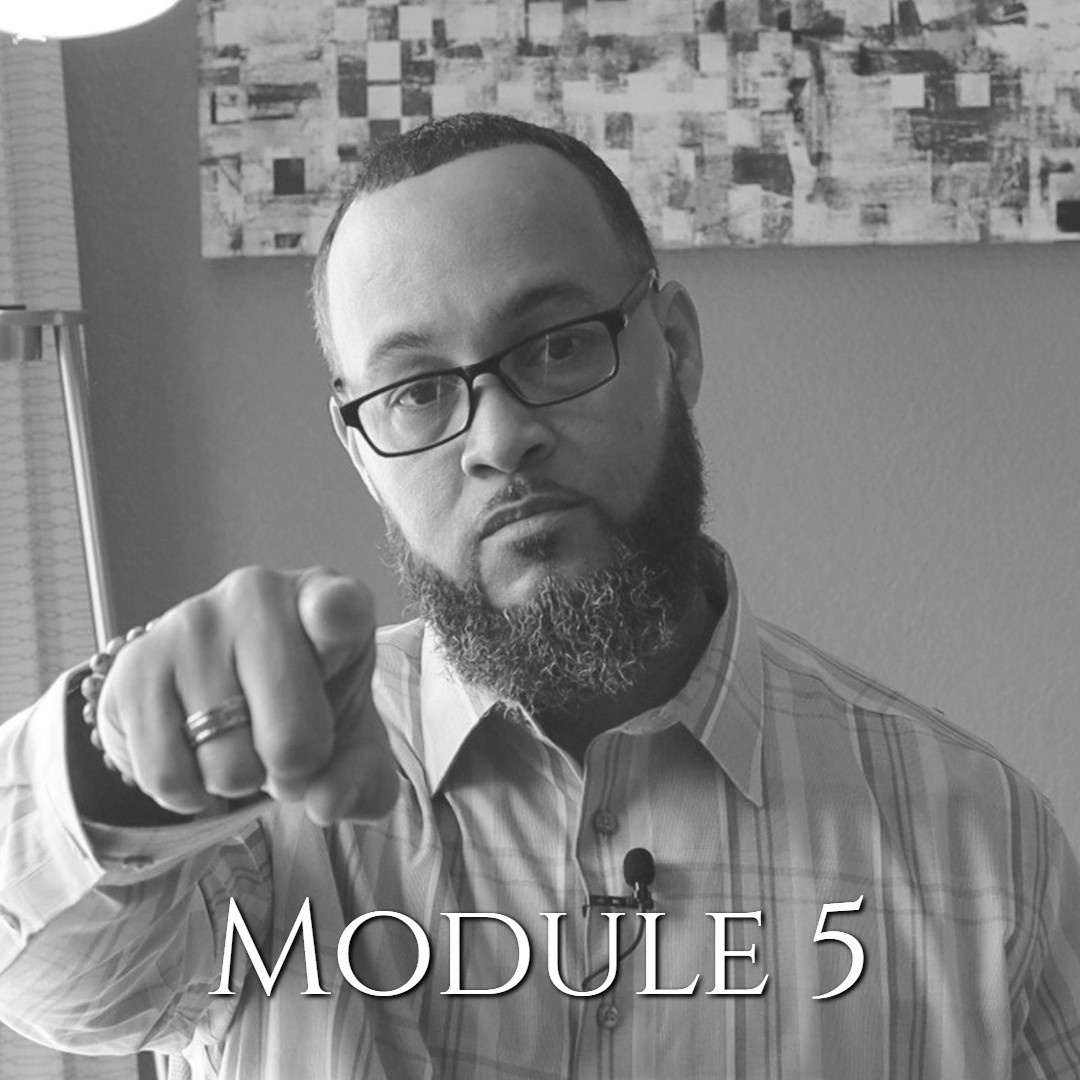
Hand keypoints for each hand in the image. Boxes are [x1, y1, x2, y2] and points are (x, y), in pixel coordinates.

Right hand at [95, 567, 397, 824]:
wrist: (226, 696)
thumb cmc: (305, 708)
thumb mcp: (353, 742)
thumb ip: (363, 778)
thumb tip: (326, 803)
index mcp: (327, 602)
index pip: (338, 605)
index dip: (337, 616)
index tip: (335, 617)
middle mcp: (258, 595)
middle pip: (293, 736)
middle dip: (296, 772)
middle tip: (289, 750)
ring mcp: (192, 623)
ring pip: (228, 766)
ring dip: (240, 780)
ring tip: (241, 740)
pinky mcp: (136, 665)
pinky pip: (168, 775)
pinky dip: (190, 793)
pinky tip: (198, 756)